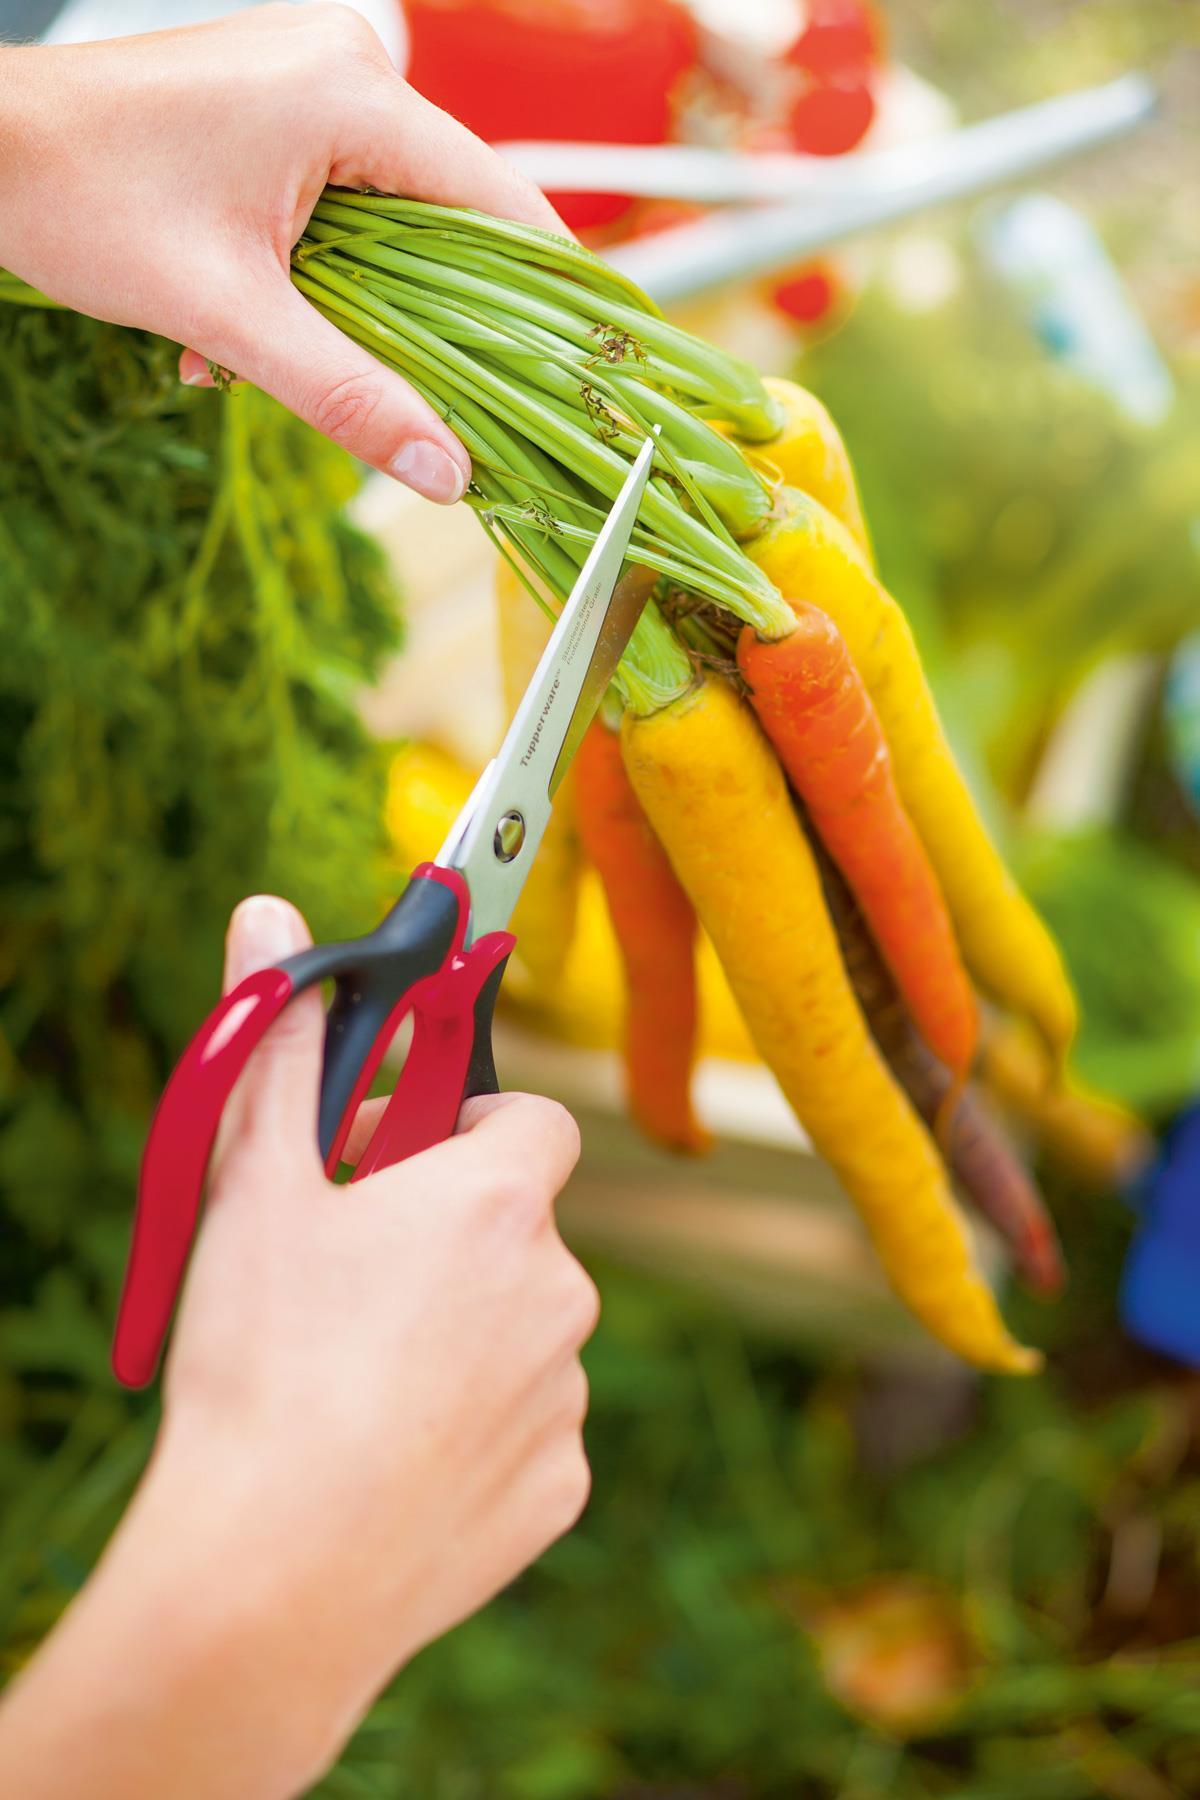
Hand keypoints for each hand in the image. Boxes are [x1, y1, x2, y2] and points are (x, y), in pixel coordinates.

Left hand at [0, 4, 564, 500]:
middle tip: (396, 393)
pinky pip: (339, 204)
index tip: (579, 370)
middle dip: (411, 318)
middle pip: (446, 222)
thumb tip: (445, 472)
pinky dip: (307, 274)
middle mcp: (344, 66)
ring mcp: (309, 78)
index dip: (546, 296)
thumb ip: (350, 397)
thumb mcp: (231, 317)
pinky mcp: (278, 102)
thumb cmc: (82, 197)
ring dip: (344, 307)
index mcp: (352, 93)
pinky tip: (236, 315)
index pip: (500, 204)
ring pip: (388, 225)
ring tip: (261, 344)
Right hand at [0, 895, 594, 1798]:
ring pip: (522, 1330)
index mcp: (499, 1200)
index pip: (532, 1119)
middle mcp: (561, 1287)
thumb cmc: (263, 1365)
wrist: (276, 1576)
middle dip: (450, 1231)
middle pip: (519, 1227)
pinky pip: (526, 1429)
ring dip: (462, 1328)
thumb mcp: (252, 1187)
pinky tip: (390, 1451)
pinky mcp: (558, 1488)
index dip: (464, 1123)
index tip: (396, 1154)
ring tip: (356, 1371)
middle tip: (354, 1266)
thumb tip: (270, 916)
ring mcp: (566, 1394)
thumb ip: (275, 1045)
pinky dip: (475, 1426)